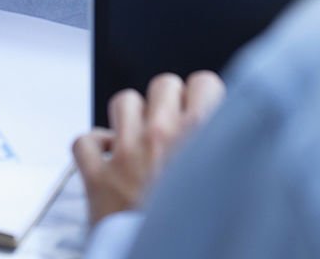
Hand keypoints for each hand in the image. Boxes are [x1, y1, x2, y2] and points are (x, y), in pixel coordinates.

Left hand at [73, 70, 224, 223]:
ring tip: (139, 139)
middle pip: (163, 83)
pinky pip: (85, 141)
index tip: (200, 114)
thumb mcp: (229, 189)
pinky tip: (107, 161)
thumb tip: (234, 134)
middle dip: (167, 101)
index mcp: (200, 135)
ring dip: (130, 118)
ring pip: (123, 102)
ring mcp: (126, 154)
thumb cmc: (200, 237)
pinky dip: (93, 148)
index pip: (204, 81)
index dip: (202, 97)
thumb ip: (226, 155)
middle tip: (171, 128)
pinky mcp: (97, 179)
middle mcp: (161, 135)